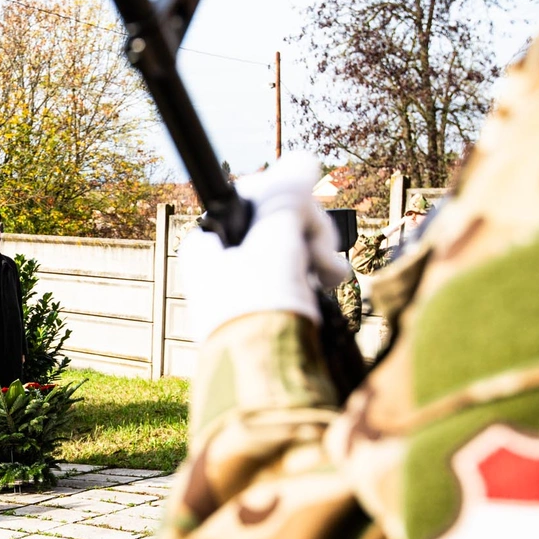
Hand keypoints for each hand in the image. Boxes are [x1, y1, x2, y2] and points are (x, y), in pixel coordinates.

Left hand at [179, 154, 350, 341]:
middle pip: (277, 221)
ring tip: (328, 277)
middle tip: (318, 255)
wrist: (266, 379)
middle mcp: (223, 261)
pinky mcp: (271, 307)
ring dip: (319, 255)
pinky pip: (298, 275)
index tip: (302, 216)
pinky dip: (317, 277)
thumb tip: (303, 159)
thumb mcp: (275, 240)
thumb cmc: (260, 308)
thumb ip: (287, 195)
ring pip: (293, 247)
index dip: (286, 200)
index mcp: (209, 241)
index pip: (253, 196)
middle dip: (308, 232)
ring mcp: (247, 286)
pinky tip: (328, 286)